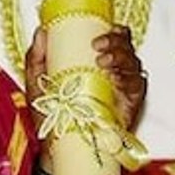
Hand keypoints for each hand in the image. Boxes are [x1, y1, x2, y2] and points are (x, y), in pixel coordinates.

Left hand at [22, 25, 146, 131]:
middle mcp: (113, 70)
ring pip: (132, 61)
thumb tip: (41, 31)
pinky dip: (127, 78)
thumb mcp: (38, 82)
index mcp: (94, 60)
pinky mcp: (131, 102)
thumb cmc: (51, 114)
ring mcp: (123, 86)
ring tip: (102, 62)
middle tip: (97, 46)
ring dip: (120, 56)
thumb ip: (37, 57)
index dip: (111, 29)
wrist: (58, 146)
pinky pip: (137, 83)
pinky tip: (114, 79)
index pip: (112, 36)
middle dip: (115, 40)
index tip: (96, 30)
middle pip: (125, 44)